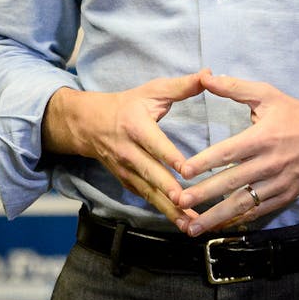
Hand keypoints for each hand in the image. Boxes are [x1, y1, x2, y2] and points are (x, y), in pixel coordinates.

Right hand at [41, 72, 206, 228]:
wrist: (88, 124)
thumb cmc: (127, 105)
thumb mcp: (151, 91)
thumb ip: (182, 86)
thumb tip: (210, 74)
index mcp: (136, 126)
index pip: (154, 143)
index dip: (169, 157)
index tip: (186, 170)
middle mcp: (129, 151)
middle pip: (151, 174)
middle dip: (168, 191)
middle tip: (187, 204)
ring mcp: (126, 170)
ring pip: (150, 193)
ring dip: (170, 211)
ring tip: (191, 225)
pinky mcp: (127, 183)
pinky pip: (147, 200)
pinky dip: (165, 213)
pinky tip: (183, 223)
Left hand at [175, 72, 298, 236]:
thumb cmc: (295, 113)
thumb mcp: (267, 95)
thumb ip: (234, 88)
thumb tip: (205, 77)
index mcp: (263, 137)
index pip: (229, 152)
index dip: (205, 162)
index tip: (183, 172)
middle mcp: (270, 163)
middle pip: (232, 182)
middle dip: (204, 195)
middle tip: (179, 202)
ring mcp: (279, 183)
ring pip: (244, 203)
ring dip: (217, 216)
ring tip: (193, 227)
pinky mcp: (286, 196)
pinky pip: (259, 211)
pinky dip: (238, 221)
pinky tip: (220, 227)